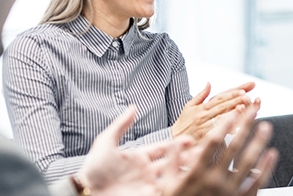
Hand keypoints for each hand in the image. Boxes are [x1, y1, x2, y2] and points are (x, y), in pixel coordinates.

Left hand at [76, 106, 192, 195]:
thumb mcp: (105, 143)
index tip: (191, 139)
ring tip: (202, 165)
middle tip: (205, 151)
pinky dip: (181, 185)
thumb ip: (120, 125)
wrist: (88, 192)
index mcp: (138, 158)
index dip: (176, 144)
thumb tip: (133, 106)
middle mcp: (146, 171)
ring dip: (188, 170)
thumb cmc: (93, 170)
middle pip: (172, 162)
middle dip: (188, 156)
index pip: (162, 148)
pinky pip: (170, 190)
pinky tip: (193, 181)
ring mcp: (149, 185)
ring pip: (174, 176)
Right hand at [158, 98, 277, 195]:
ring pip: (249, 161)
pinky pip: (257, 182)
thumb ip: (171, 163)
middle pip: (234, 146)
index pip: (212, 143)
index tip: (232, 112)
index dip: (223, 125)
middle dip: (245, 124)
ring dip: (259, 141)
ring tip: (266, 126)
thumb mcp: (168, 186)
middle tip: (254, 109)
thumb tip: (178, 142)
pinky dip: (265, 167)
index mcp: (196, 174)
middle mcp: (214, 181)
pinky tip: (272, 154)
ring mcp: (229, 191)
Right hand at [171, 82, 254, 138]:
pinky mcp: (203, 136)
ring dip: (233, 111)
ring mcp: (204, 125)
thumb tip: (209, 83)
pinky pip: (217, 131)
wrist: (172, 141)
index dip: (233, 92)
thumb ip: (201, 95)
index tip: (246, 88)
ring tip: (245, 106)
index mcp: (202, 107)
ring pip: (221, 116)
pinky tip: (237, 126)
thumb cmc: (183, 124)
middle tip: (248, 95)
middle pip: (223, 105)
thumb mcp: (188, 107)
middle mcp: (204, 114)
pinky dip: (227, 128)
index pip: (221, 96)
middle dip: (236, 99)